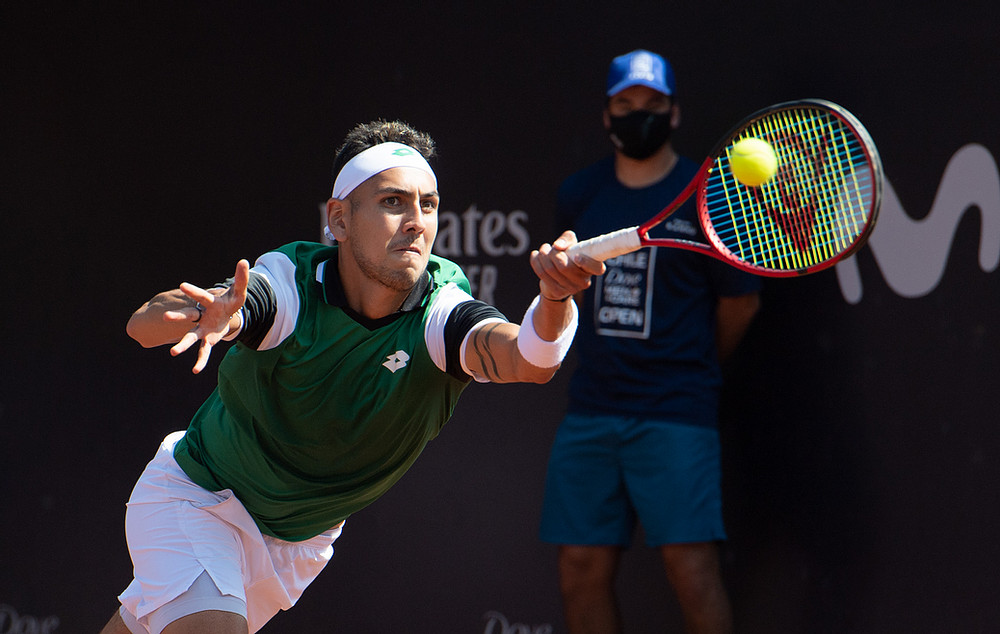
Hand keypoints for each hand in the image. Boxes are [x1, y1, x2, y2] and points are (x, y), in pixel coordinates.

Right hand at [164, 259, 249, 373]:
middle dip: (178, 317)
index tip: (182, 285)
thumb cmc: (230, 300)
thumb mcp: (239, 291)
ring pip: (191, 336)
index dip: (193, 291)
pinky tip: (196, 370)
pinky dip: (201, 361)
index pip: (202, 295)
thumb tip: (244, 261)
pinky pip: (204, 352)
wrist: (226, 314)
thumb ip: (241, 278)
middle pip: (188, 316)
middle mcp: (202, 316)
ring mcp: (203, 329)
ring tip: (174, 353)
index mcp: (210, 302)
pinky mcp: (208, 340)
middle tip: (166, 317)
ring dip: (183, 344)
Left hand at [529, 230, 604, 299]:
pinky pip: (542, 274)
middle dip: (553, 253)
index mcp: (593, 268)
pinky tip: (536, 255)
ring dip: (543, 255)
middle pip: (564, 267)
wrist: (557, 277)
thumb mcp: (571, 244)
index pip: (597, 268)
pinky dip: (536, 261)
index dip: (587, 262)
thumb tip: (558, 246)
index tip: (576, 256)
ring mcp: (571, 289)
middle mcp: (584, 281)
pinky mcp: (557, 292)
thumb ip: (567, 239)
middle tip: (551, 247)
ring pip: (550, 269)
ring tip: (544, 249)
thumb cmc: (568, 256)